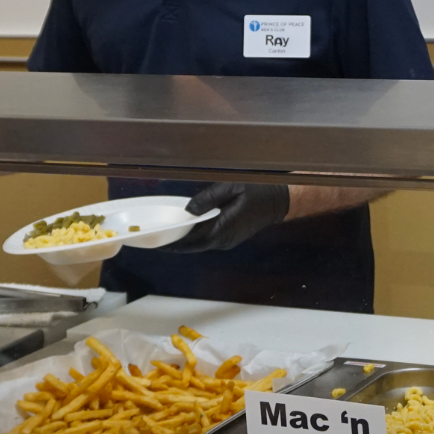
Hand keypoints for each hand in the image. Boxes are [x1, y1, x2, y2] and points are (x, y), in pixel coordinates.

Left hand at [161, 183, 290, 252]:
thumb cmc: (258, 190)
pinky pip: (208, 240)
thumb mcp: (232, 187)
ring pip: (200, 244)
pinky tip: (185, 229)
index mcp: (223, 229)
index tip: (154, 243)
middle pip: (193, 245)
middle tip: (153, 238)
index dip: (172, 243)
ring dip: (183, 240)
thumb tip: (188, 210)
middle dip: (173, 243)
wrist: (280, 200)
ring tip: (164, 233)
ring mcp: (228, 241)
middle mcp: (224, 240)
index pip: (192, 241)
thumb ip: (209, 198)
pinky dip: (195, 236)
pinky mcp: (230, 238)